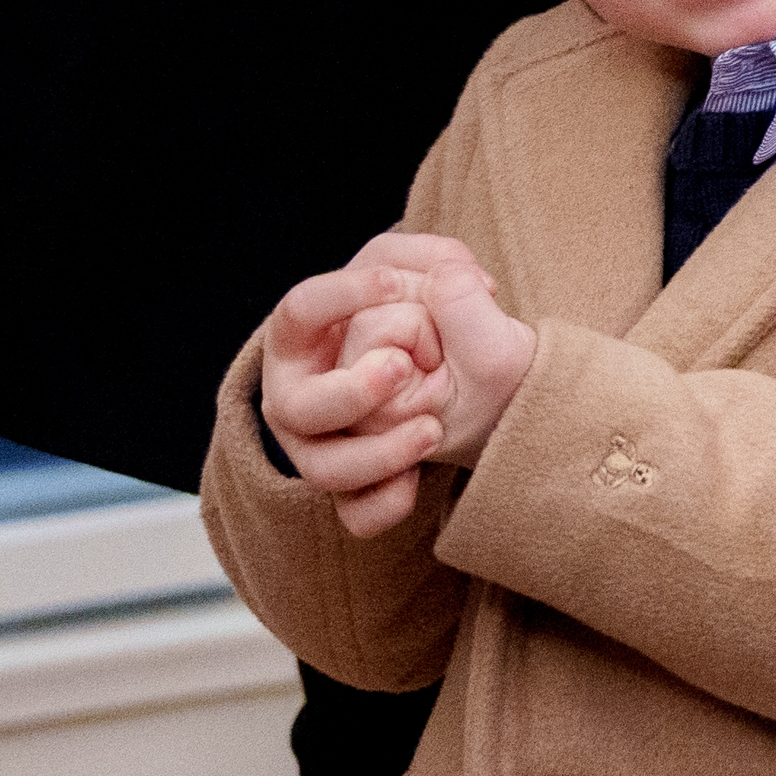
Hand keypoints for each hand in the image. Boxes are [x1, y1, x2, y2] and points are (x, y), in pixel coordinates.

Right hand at [256, 231, 533, 532]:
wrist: (478, 379)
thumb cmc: (440, 315)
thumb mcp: (442, 275)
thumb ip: (443, 262)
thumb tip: (451, 278)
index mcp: (307, 336)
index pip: (298, 310)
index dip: (340, 296)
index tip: (394, 286)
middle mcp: (300, 393)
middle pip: (297, 405)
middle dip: (349, 391)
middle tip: (401, 368)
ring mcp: (320, 444)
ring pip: (324, 469)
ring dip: (378, 452)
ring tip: (432, 427)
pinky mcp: (352, 487)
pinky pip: (356, 513)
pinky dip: (386, 502)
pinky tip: (420, 477)